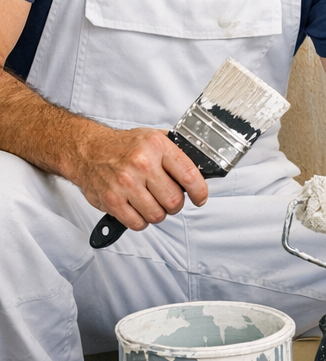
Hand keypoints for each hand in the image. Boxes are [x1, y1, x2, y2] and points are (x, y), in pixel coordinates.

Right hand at [74, 126, 207, 230]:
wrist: (88, 150)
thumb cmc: (124, 146)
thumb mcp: (154, 137)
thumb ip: (177, 152)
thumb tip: (201, 169)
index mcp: (157, 146)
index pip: (189, 174)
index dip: (199, 191)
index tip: (200, 197)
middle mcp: (142, 164)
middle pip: (173, 200)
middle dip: (176, 204)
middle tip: (171, 200)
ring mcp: (125, 183)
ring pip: (156, 215)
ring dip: (159, 213)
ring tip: (153, 203)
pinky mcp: (111, 200)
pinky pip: (137, 223)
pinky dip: (141, 221)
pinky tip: (139, 210)